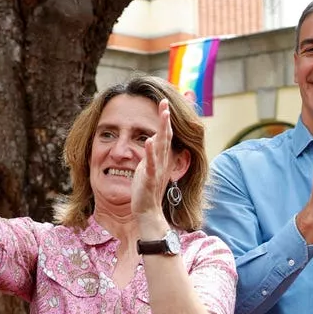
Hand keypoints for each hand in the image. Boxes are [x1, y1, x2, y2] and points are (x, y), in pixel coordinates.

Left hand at [131, 100, 175, 223]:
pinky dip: (150, 152)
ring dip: (162, 130)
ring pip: (161, 146)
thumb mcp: (149, 167)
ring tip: (163, 115)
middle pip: (165, 136)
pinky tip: (149, 141)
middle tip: (164, 102)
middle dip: (165, 118)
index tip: (163, 103)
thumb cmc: (146, 189)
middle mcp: (161, 161)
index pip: (165, 135)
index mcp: (160, 158)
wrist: (147, 211)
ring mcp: (156, 169)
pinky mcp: (149, 179)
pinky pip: (150, 164)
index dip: (164, 119)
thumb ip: (152, 154)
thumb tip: (151, 139)